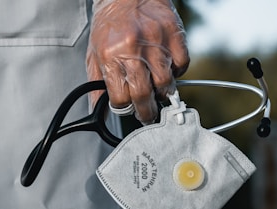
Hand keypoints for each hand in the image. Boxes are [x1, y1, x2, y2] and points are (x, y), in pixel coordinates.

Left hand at [86, 0, 189, 124]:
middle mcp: (133, 49)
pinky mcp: (174, 34)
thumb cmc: (111, 25)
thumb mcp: (95, 55)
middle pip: (144, 95)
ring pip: (165, 84)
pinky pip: (182, 65)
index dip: (125, 108)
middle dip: (146, 112)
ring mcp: (156, 42)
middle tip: (147, 115)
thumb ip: (96, 85)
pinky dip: (177, 73)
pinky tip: (167, 69)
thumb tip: (100, 111)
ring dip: (162, 93)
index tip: (129, 109)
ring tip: (157, 91)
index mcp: (110, 56)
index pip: (121, 98)